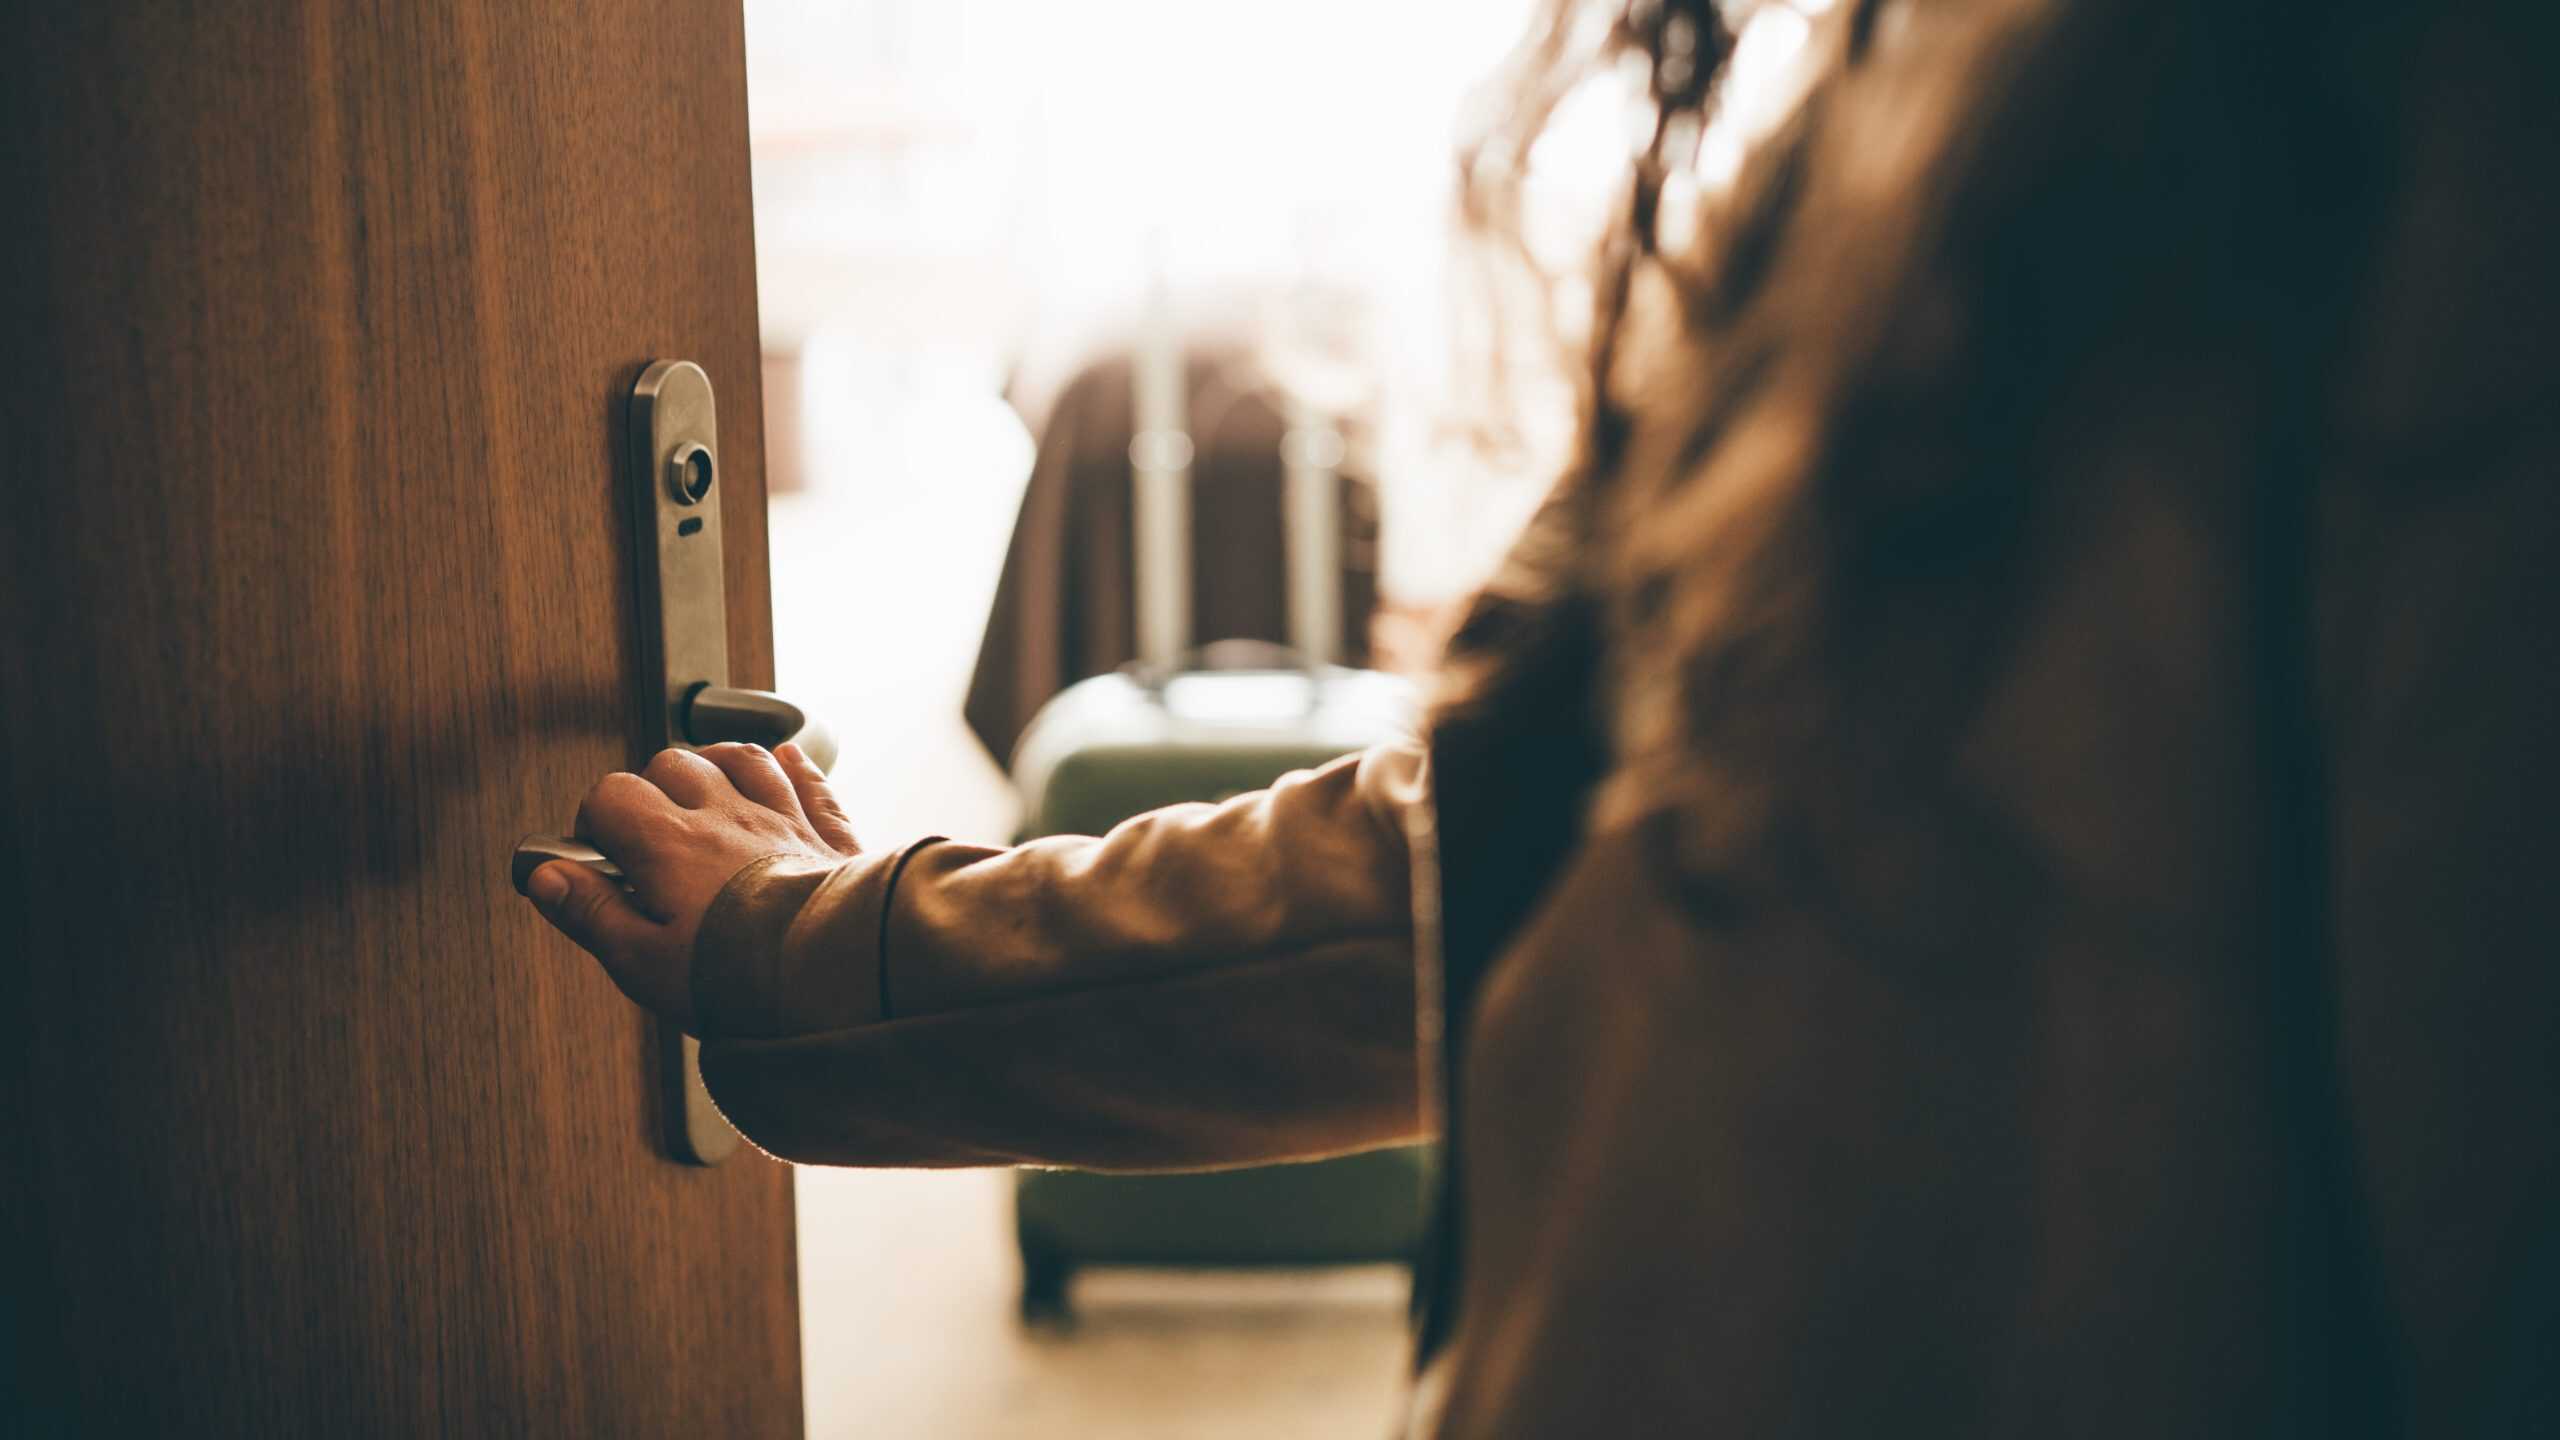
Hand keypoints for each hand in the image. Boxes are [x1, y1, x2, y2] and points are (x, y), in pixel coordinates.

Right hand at [523, 741, 858, 1030]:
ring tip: (701, 794)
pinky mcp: (828, 835)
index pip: (612, 796)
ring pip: (740, 760)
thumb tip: (546, 877)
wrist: (834, 979)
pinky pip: (808, 782)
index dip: (594, 822)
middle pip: (673, 766)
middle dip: (650, 789)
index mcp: (670, 845)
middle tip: (647, 835)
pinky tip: (786, 764)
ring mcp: (781, 819)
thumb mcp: (643, 961)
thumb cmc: (739, 980)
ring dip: (714, 766)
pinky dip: (793, 769)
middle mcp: (725, 817)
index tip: (598, 857)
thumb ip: (592, 912)